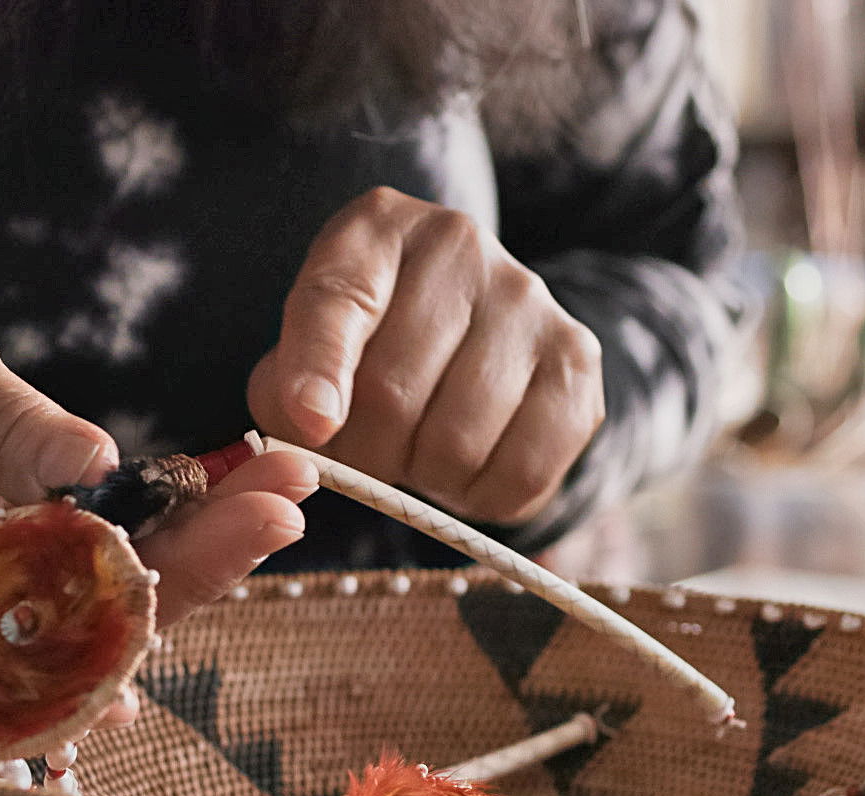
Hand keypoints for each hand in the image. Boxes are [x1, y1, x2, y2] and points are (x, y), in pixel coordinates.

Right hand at [0, 297, 316, 727]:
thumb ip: (0, 427)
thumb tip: (91, 464)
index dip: (59, 676)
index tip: (134, 677)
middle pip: (88, 627)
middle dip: (190, 575)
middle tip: (277, 513)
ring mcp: (19, 588)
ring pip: (127, 598)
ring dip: (214, 549)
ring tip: (289, 487)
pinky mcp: (56, 560)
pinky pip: (132, 561)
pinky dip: (196, 526)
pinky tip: (258, 492)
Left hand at [247, 186, 603, 523]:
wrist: (467, 330)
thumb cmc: (367, 348)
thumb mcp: (304, 351)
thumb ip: (286, 391)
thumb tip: (316, 426)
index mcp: (376, 229)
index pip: (339, 299)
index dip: (318, 369)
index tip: (312, 426)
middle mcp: (460, 246)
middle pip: (392, 393)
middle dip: (365, 456)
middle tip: (367, 460)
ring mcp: (530, 298)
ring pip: (458, 442)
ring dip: (424, 478)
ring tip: (419, 456)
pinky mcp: (577, 360)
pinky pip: (522, 470)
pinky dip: (481, 497)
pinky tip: (467, 470)